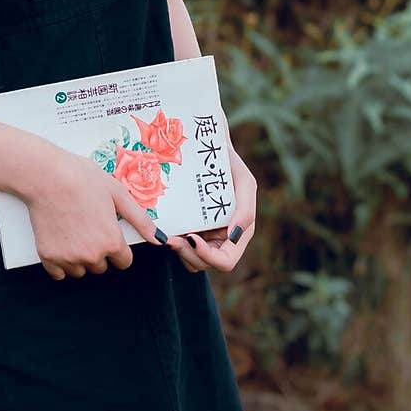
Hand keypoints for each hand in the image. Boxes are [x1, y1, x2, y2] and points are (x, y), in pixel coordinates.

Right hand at [24, 149, 168, 281]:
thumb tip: (160, 239)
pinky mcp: (48, 257)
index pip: (123, 262)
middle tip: (88, 226)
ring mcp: (69, 258)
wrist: (46, 176)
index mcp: (111, 241)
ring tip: (73, 231)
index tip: (108, 232)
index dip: (118, 247)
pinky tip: (59, 240)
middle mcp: (92, 255)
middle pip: (102, 267)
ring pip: (81, 271)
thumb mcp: (117, 193)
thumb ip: (140, 220)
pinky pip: (59, 274)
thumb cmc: (82, 179)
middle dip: (99, 251)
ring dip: (79, 258)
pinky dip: (60, 262)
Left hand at [166, 136, 255, 274]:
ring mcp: (201, 234)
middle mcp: (219, 239)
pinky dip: (171, 240)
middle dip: (187, 255)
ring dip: (177, 251)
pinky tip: (164, 227)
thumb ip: (246, 210)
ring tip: (168, 234)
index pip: (226, 261)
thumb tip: (234, 237)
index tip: (192, 238)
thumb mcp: (245, 183)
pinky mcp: (184, 226)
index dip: (209, 257)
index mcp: (236, 235)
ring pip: (188, 259)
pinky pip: (177, 243)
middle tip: (171, 239)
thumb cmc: (230, 165)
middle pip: (203, 264)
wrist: (206, 147)